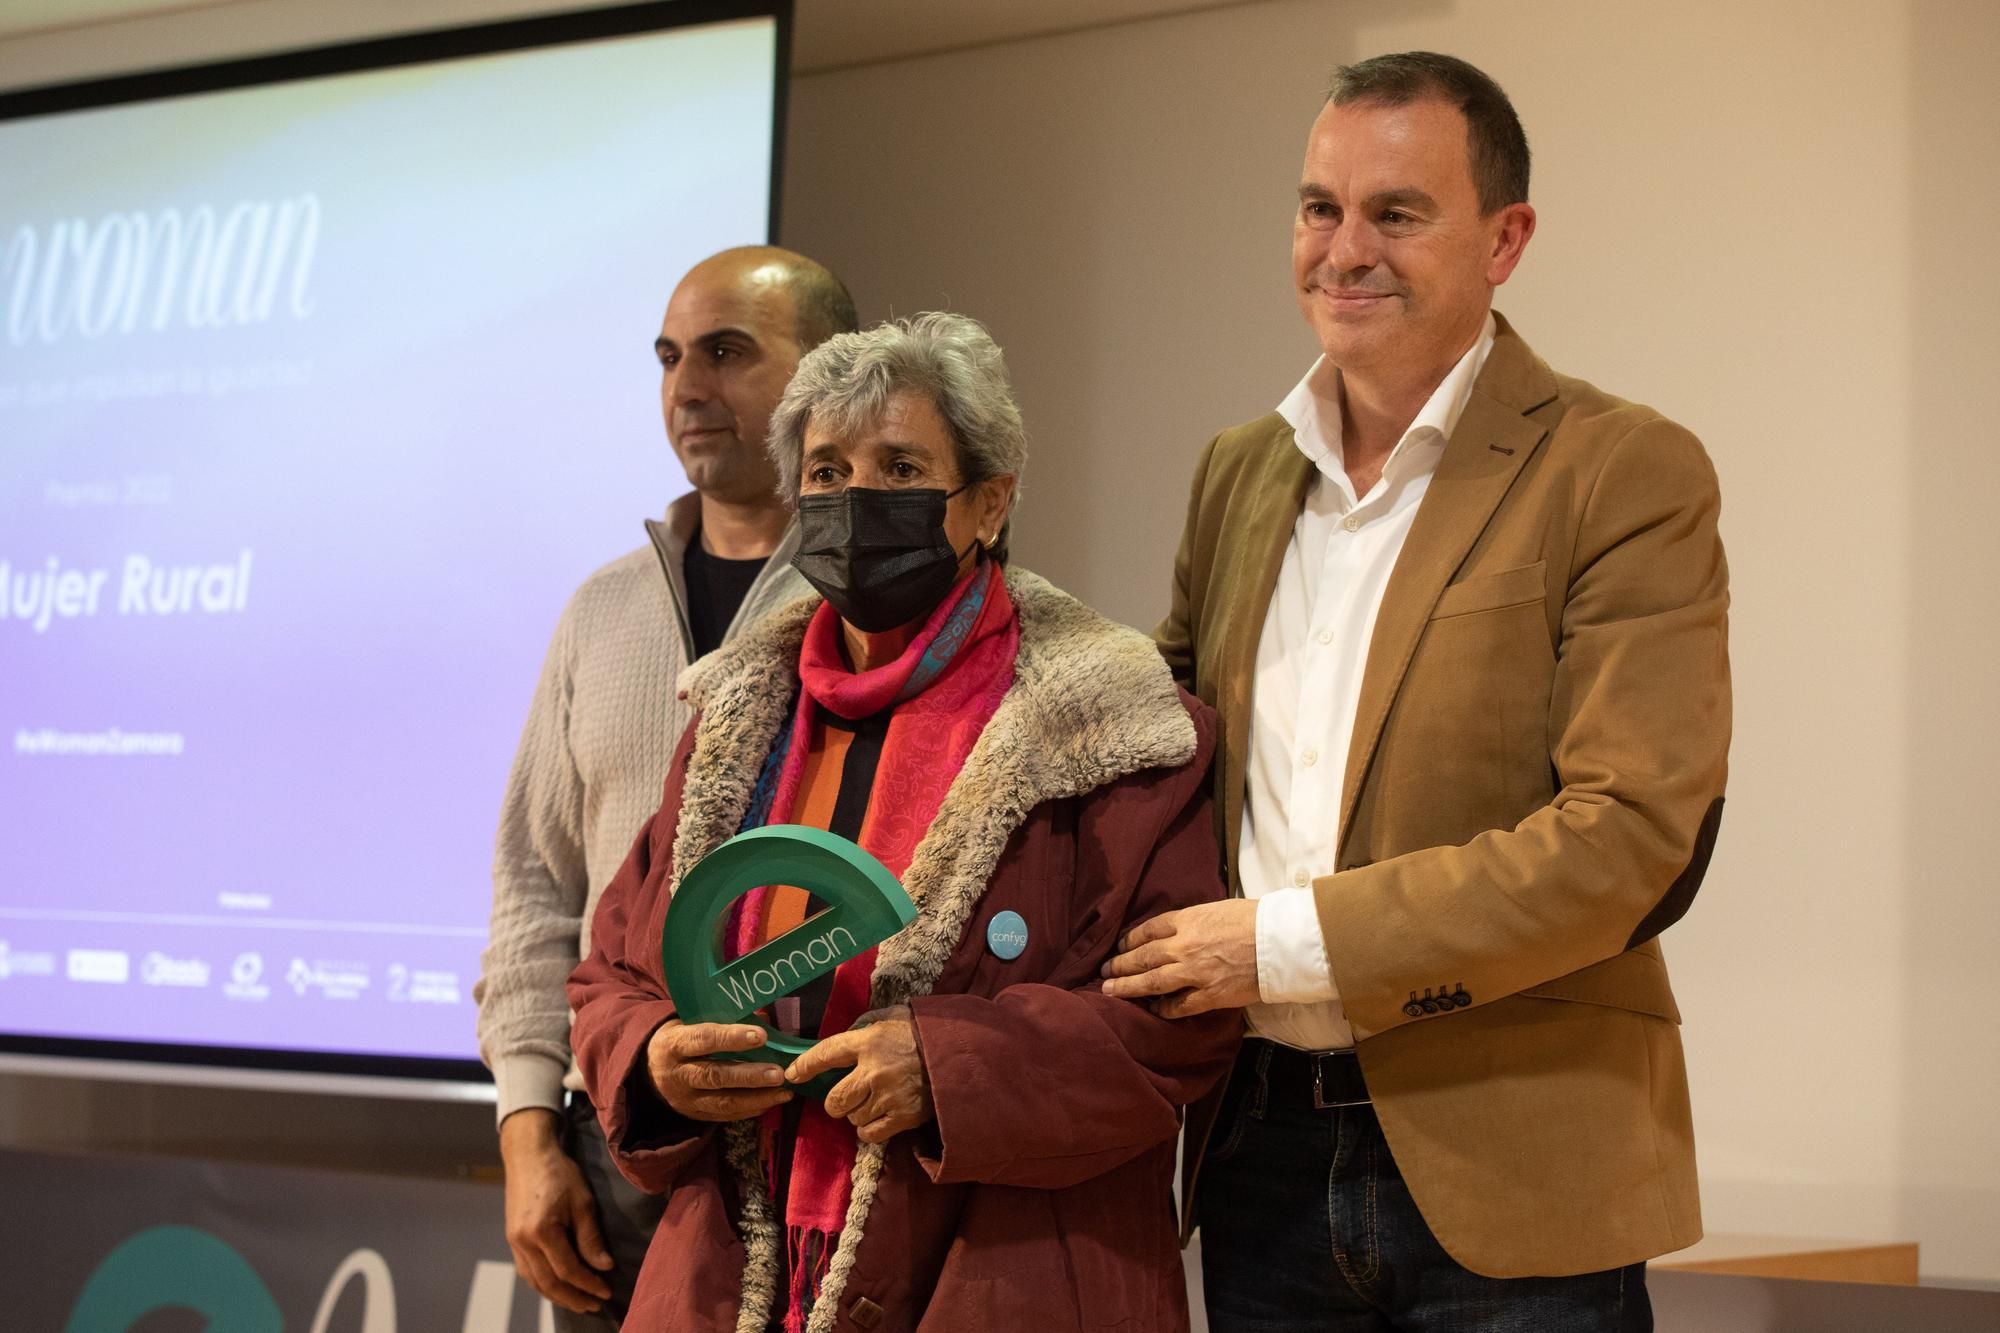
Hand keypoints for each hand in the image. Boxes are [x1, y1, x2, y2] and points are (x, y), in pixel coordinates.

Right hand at [498, 1108, 613, 1314]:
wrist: (529, 1156)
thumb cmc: (560, 1174)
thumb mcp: (582, 1202)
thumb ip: (591, 1238)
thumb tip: (603, 1267)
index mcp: (542, 1231)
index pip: (568, 1270)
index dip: (588, 1284)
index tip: (606, 1291)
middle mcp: (523, 1242)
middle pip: (549, 1283)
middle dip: (574, 1298)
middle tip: (594, 1305)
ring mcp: (514, 1243)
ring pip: (535, 1282)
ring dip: (558, 1296)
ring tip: (580, 1302)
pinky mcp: (512, 1240)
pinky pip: (527, 1271)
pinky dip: (543, 1284)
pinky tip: (558, 1287)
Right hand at [645, 1019, 793, 1121]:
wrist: (647, 1068)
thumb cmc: (679, 1037)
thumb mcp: (690, 1021)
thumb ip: (723, 1020)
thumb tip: (765, 1018)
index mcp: (674, 1044)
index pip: (703, 1040)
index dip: (732, 1038)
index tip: (761, 1036)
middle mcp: (677, 1074)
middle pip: (714, 1076)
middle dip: (749, 1076)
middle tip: (778, 1073)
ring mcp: (684, 1099)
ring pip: (721, 1102)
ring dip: (755, 1099)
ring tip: (783, 1092)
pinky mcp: (692, 1115)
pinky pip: (722, 1116)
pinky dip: (748, 1111)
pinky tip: (769, 1103)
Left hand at [783, 1006, 932, 1143]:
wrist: (962, 1056)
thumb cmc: (925, 1033)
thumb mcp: (894, 1015)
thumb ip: (866, 1024)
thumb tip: (845, 1035)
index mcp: (870, 1041)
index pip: (826, 1053)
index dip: (805, 1065)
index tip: (792, 1074)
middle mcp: (874, 1071)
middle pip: (834, 1100)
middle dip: (836, 1101)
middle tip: (848, 1096)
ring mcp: (888, 1097)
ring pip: (852, 1117)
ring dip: (859, 1112)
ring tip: (877, 1101)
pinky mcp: (902, 1117)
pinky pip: (869, 1133)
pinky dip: (870, 1129)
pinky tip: (881, 1117)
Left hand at [1100, 899, 1261, 1016]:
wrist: (1278, 941)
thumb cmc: (1252, 919)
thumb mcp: (1214, 909)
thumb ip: (1190, 921)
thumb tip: (1175, 931)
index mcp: (1185, 921)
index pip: (1146, 931)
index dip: (1129, 941)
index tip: (1120, 947)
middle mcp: (1183, 947)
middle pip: (1142, 958)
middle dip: (1119, 966)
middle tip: (1103, 972)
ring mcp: (1194, 973)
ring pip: (1151, 983)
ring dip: (1128, 988)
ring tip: (1109, 990)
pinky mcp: (1209, 996)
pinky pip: (1178, 1006)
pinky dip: (1162, 1009)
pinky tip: (1152, 1009)